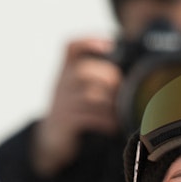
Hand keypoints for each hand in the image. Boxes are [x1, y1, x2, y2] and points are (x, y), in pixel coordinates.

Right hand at [31, 36, 121, 176]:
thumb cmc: (72, 113)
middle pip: (86, 70)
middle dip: (109, 77)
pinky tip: (112, 126)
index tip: (109, 45)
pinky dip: (105, 121)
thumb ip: (95, 81)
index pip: (70, 47)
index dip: (88, 41)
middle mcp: (61, 83)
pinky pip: (88, 117)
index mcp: (65, 72)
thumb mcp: (76, 91)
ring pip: (89, 95)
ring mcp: (61, 102)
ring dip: (110, 103)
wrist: (50, 140)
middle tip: (121, 91)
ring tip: (119, 112)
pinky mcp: (65, 121)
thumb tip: (129, 81)